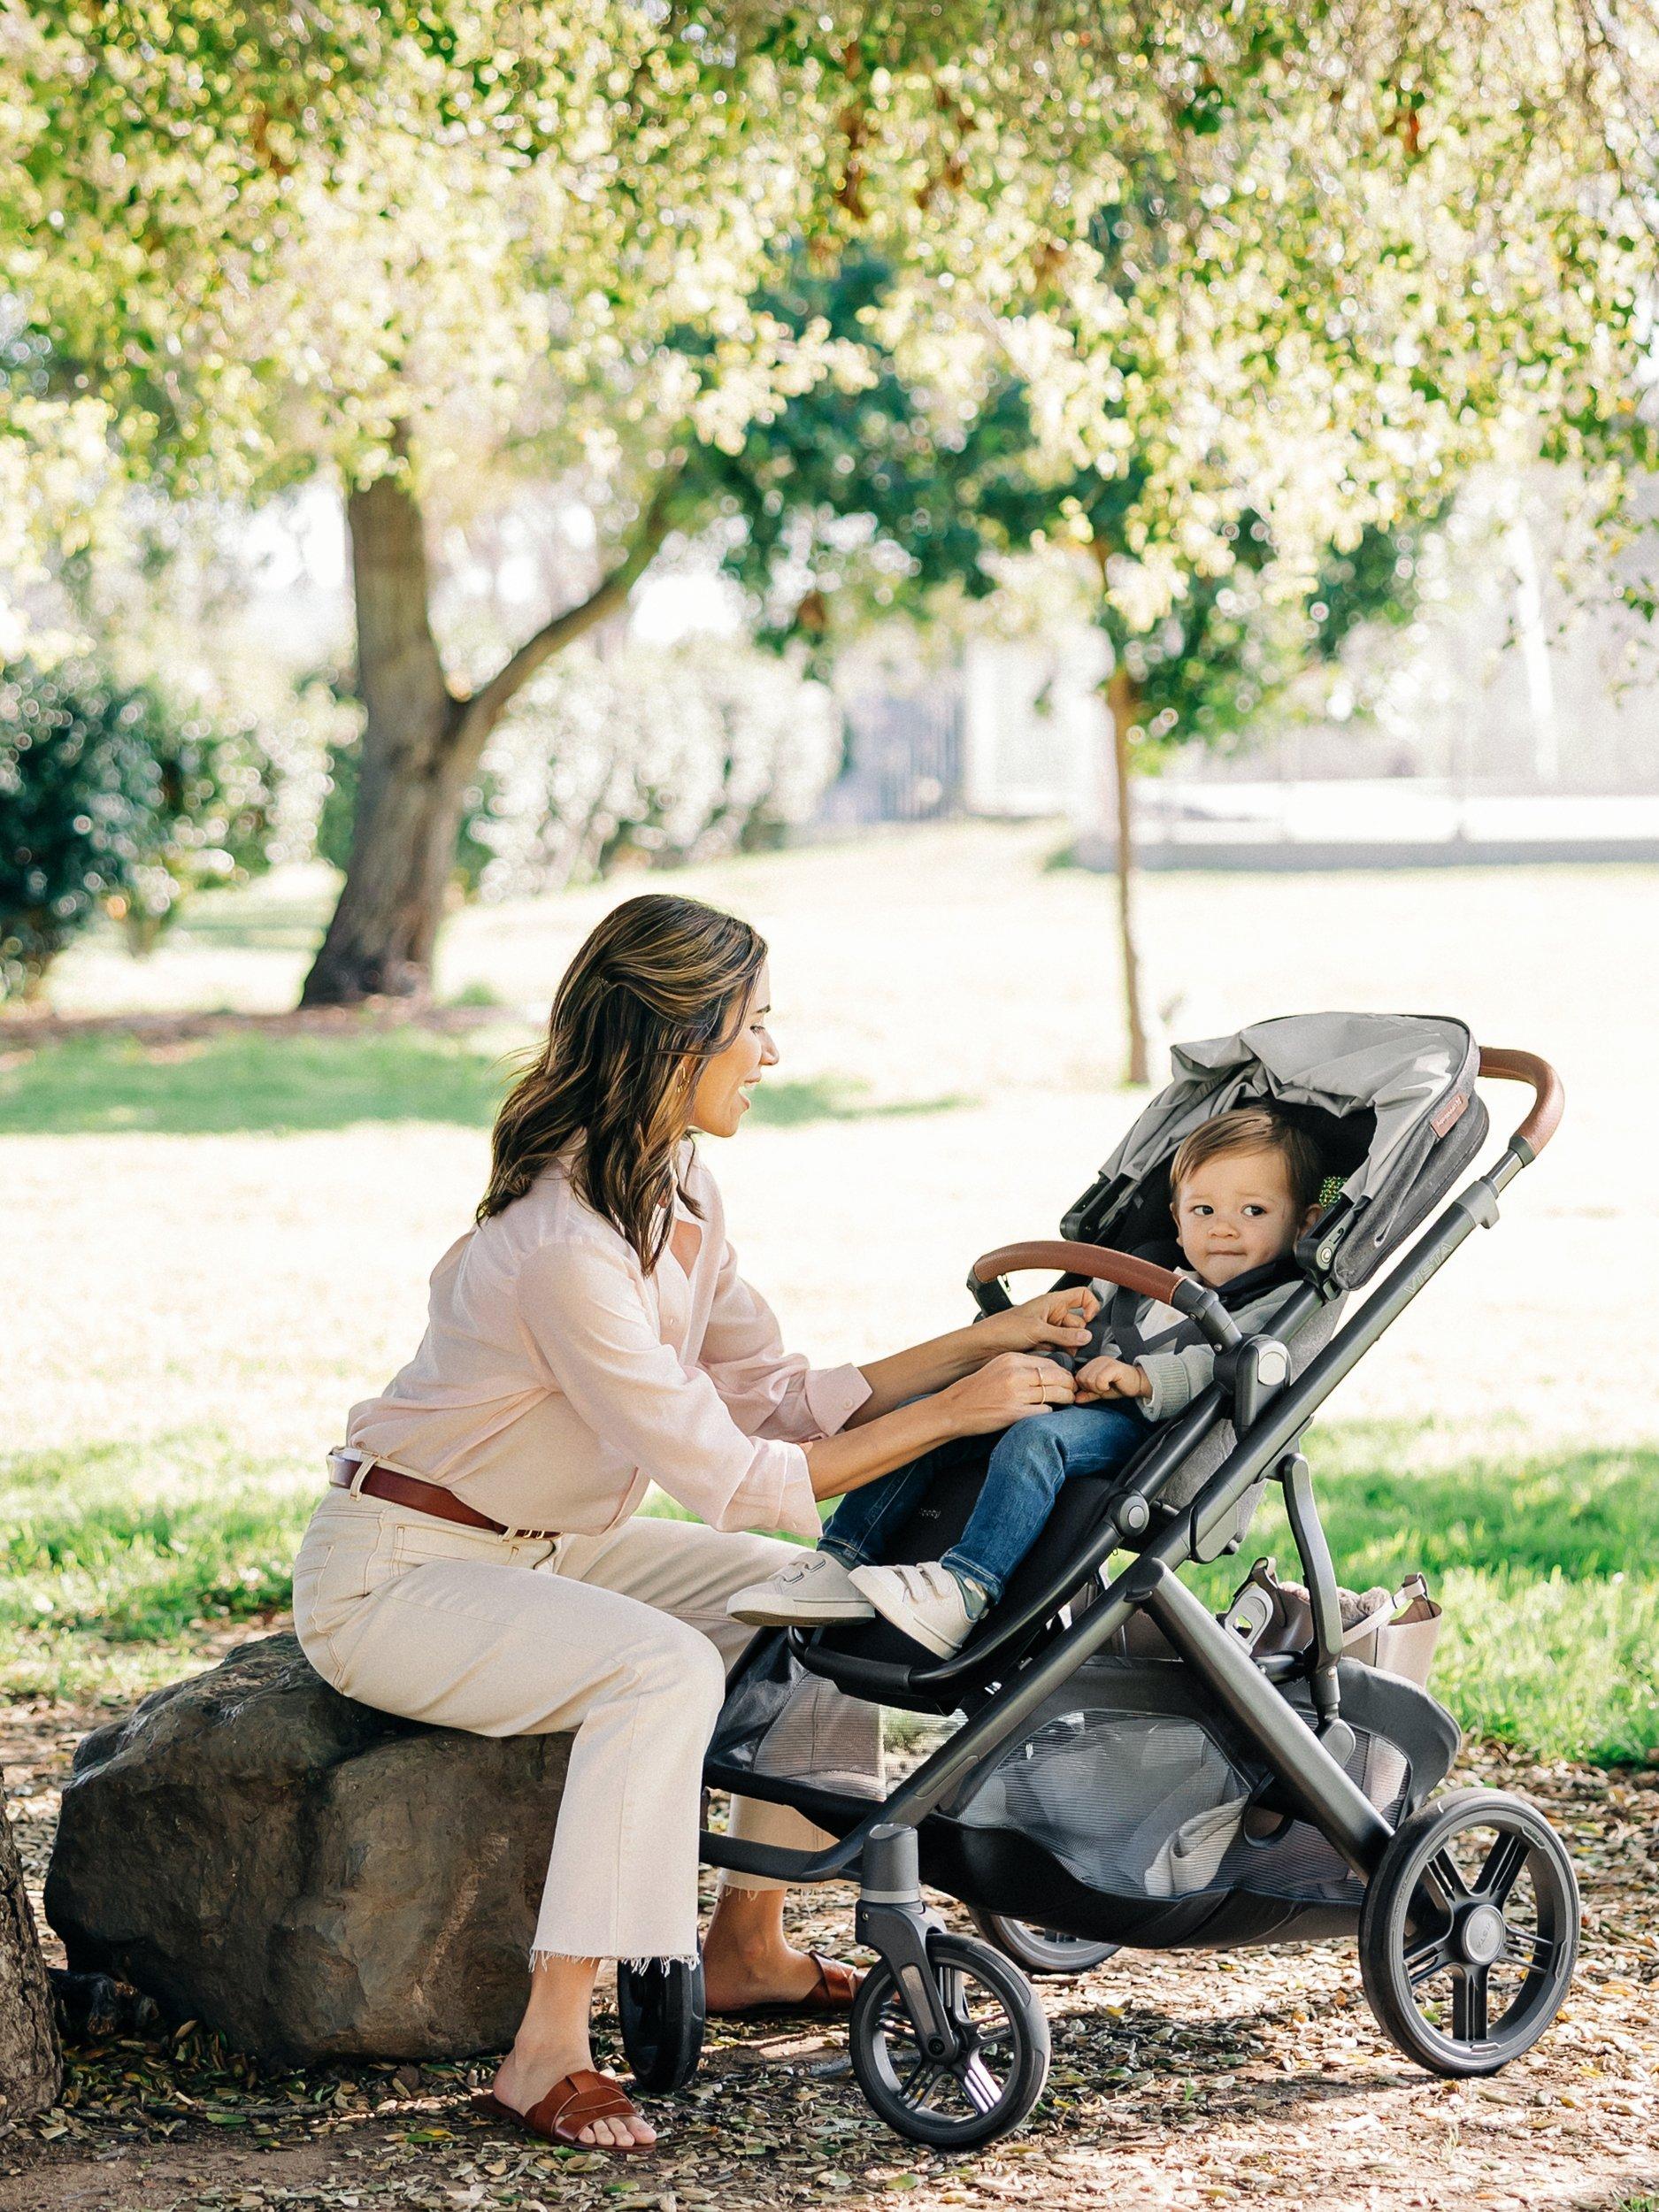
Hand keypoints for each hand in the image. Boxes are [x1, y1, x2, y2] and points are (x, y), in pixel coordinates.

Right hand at [944, 1351, 1076, 1435]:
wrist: (954, 1409)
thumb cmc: (975, 1390)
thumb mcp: (997, 1367)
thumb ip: (1019, 1366)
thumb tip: (1045, 1370)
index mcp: (1011, 1359)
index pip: (1048, 1362)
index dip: (1062, 1371)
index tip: (1067, 1377)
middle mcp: (1014, 1374)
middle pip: (1056, 1376)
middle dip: (1069, 1384)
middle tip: (1074, 1389)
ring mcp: (1015, 1394)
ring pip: (1054, 1393)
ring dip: (1065, 1397)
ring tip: (1068, 1400)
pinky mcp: (1014, 1413)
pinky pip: (1044, 1411)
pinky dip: (1050, 1411)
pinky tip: (1049, 1412)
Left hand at [977, 1285, 1098, 1358]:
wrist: (984, 1346)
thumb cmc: (1003, 1328)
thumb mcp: (1037, 1330)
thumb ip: (1064, 1334)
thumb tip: (1087, 1337)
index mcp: (1052, 1302)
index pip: (1082, 1295)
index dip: (1091, 1306)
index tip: (1088, 1321)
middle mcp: (1053, 1314)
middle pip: (1079, 1323)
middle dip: (1076, 1336)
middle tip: (1067, 1345)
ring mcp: (1049, 1330)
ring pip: (1070, 1339)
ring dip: (1067, 1348)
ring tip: (1055, 1352)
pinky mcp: (1044, 1344)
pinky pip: (1060, 1349)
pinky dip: (1059, 1354)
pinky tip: (1050, 1358)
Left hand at [1076, 1356, 1149, 1402]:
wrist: (1138, 1384)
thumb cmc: (1120, 1386)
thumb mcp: (1100, 1392)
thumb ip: (1087, 1394)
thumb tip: (1075, 1398)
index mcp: (1093, 1364)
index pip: (1078, 1377)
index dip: (1086, 1387)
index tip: (1098, 1389)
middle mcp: (1098, 1360)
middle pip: (1082, 1379)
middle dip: (1092, 1388)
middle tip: (1104, 1388)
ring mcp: (1105, 1362)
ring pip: (1090, 1380)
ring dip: (1099, 1388)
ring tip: (1108, 1386)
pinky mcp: (1113, 1366)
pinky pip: (1100, 1380)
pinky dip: (1104, 1387)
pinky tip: (1111, 1385)